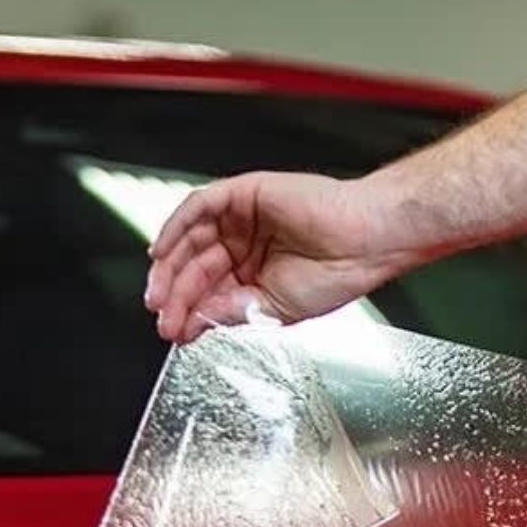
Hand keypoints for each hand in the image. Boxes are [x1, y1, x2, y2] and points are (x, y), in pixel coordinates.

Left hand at [144, 172, 409, 342]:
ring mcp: (243, 219)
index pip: (210, 291)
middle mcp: (246, 244)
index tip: (175, 331)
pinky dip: (176, 226)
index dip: (188, 312)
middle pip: (195, 266)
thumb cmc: (338, 272)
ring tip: (161, 295)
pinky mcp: (244, 194)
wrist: (364, 243)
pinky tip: (162, 252)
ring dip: (170, 268)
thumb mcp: (272, 307)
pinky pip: (199, 206)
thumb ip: (231, 311)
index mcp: (256, 272)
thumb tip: (194, 323)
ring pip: (192, 239)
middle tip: (164, 317)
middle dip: (175, 295)